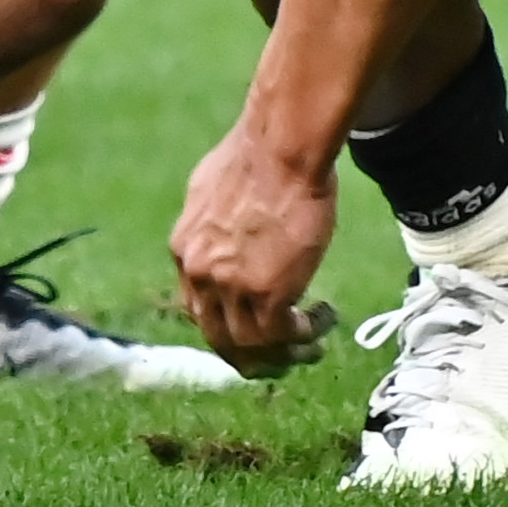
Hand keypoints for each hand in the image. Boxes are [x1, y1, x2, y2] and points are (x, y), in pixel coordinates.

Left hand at [172, 126, 341, 370]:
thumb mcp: (209, 190)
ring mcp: (231, 288)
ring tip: (311, 347)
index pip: (198, 308)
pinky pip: (284, 335)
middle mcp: (200, 275)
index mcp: (184, 251)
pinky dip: (306, 336)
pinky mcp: (268, 294)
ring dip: (283, 353)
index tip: (252, 329)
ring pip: (252, 346)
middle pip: (219, 337)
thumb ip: (210, 224)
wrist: (282, 148)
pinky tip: (324, 318)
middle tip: (279, 358)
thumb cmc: (257, 154)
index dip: (227, 325)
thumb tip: (218, 232)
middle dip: (250, 355)